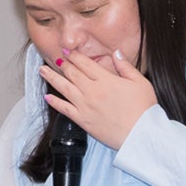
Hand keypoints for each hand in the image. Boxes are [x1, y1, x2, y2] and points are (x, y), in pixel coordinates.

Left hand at [38, 49, 155, 150]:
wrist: (140, 134)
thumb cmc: (144, 108)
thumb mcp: (140, 82)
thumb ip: (125, 66)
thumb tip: (115, 52)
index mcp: (106, 80)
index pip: (86, 64)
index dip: (75, 56)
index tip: (67, 50)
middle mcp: (92, 91)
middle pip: (72, 74)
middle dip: (62, 64)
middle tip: (54, 56)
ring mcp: (85, 106)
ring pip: (64, 88)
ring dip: (52, 78)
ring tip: (42, 71)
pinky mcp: (82, 120)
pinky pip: (64, 109)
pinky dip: (55, 102)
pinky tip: (47, 97)